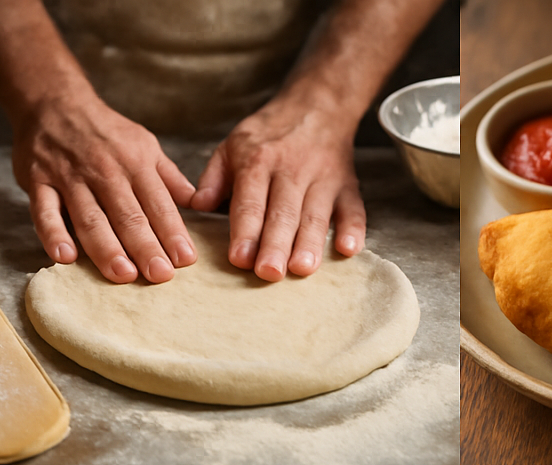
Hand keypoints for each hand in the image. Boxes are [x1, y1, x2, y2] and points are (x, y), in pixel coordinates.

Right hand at [13, 94, 197, 283]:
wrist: (54, 102)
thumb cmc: (105, 131)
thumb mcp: (145, 144)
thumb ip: (169, 177)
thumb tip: (199, 204)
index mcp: (135, 163)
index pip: (158, 203)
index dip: (172, 232)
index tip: (185, 259)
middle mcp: (105, 170)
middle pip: (127, 215)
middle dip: (145, 247)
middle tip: (159, 276)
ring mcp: (69, 177)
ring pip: (90, 217)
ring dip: (107, 247)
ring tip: (123, 274)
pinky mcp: (39, 182)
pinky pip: (45, 211)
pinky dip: (53, 234)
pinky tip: (65, 257)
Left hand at [190, 98, 364, 281]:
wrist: (317, 105)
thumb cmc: (268, 135)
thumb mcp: (231, 146)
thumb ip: (212, 178)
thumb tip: (198, 206)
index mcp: (258, 161)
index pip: (250, 201)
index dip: (245, 230)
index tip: (240, 258)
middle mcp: (292, 169)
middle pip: (283, 212)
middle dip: (276, 244)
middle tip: (268, 272)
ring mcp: (323, 178)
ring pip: (316, 215)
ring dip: (310, 243)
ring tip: (302, 269)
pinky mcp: (347, 185)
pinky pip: (353, 208)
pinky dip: (353, 229)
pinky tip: (348, 250)